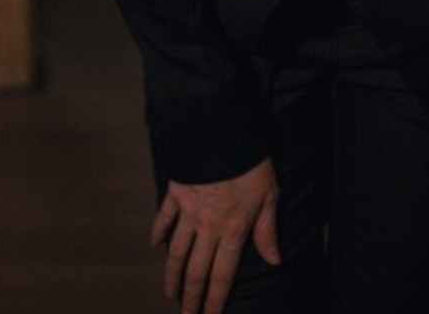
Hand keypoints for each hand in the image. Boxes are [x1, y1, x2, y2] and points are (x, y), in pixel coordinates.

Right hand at [151, 156, 279, 313]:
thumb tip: (274, 259)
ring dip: (172, 275)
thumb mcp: (269, 194)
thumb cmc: (250, 162)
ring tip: (169, 293)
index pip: (223, 275)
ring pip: (176, 251)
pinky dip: (158, 232)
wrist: (220, 131)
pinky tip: (154, 245)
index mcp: (232, 230)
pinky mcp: (176, 192)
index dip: (216, 301)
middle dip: (191, 298)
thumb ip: (268, 229)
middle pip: (196, 270)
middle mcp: (208, 227)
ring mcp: (188, 211)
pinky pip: (164, 217)